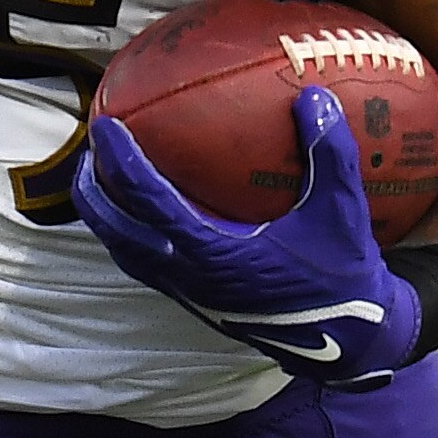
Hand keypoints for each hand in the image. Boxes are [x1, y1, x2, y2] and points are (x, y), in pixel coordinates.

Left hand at [73, 86, 422, 385]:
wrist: (348, 340)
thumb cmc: (343, 276)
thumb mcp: (342, 212)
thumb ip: (330, 154)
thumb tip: (313, 97)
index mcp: (213, 253)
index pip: (148, 202)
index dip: (121, 161)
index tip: (105, 125)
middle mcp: (188, 275)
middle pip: (115, 230)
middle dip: (91, 189)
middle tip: (89, 146)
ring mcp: (186, 291)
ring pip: (123, 250)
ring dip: (104, 213)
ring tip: (100, 175)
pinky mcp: (193, 299)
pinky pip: (143, 263)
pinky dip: (129, 232)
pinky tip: (142, 210)